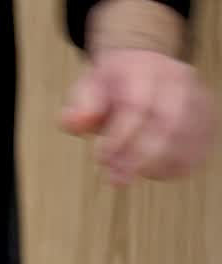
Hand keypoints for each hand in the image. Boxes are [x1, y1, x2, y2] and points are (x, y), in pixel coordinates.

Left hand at [60, 48, 214, 184]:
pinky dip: (173, 167)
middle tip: (115, 178)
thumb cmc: (113, 84)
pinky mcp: (207, 119)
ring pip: (187, 139)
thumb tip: (73, 122)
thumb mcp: (88, 89)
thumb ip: (79, 107)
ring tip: (127, 174)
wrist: (144, 68)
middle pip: (169, 123)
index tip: (101, 158)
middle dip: (139, 157)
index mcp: (144, 68)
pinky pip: (197, 150)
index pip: (139, 105)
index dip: (120, 137)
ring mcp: (198, 98)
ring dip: (154, 165)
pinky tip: (149, 171)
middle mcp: (178, 79)